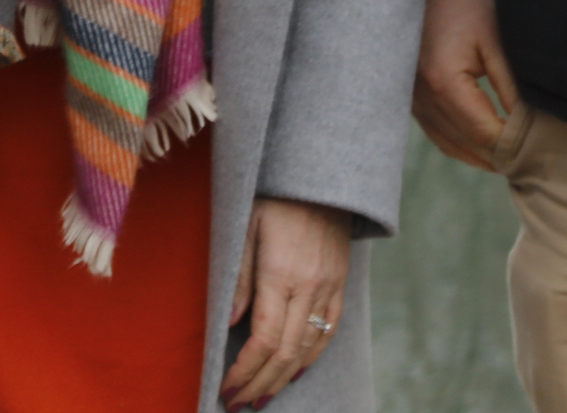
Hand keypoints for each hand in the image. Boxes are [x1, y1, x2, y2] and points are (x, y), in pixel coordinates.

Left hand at [221, 197, 351, 406]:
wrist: (322, 176)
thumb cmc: (274, 196)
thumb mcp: (245, 227)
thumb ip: (238, 277)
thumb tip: (228, 323)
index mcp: (280, 273)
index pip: (264, 339)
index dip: (244, 370)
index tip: (226, 387)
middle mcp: (309, 286)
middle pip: (286, 353)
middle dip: (260, 384)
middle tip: (238, 404)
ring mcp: (329, 287)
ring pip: (309, 348)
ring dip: (283, 378)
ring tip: (261, 397)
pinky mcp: (340, 284)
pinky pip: (329, 330)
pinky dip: (311, 356)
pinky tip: (294, 371)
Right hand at [413, 0, 517, 167]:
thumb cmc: (467, 10)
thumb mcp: (496, 43)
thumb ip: (509, 86)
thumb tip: (526, 124)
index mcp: (445, 83)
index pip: (482, 131)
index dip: (509, 145)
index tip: (534, 152)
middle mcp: (423, 97)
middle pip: (465, 143)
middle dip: (497, 156)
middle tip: (527, 164)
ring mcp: (413, 100)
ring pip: (448, 144)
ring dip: (477, 156)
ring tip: (507, 163)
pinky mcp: (412, 98)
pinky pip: (435, 133)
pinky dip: (458, 146)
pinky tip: (479, 151)